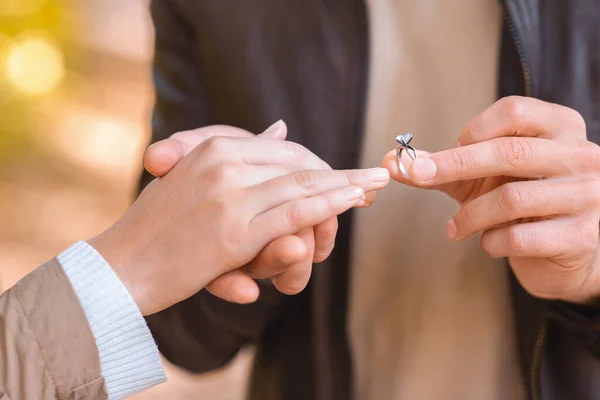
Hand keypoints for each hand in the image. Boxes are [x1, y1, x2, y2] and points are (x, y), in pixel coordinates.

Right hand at [92, 130, 388, 314]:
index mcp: (215, 148)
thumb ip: (238, 150)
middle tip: (374, 176)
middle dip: (340, 172)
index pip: (282, 150)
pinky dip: (329, 205)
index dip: (318, 161)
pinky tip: (353, 201)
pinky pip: (294, 212)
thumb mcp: (194, 175)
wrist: (120, 265)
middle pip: (299, 164)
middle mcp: (225, 163)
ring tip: (374, 186)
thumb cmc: (157, 227)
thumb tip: (280, 127)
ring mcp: (231, 195)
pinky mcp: (235, 231)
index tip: (344, 169)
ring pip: (303, 185)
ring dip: (345, 186)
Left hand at [385, 96, 599, 303]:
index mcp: (560, 127)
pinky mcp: (582, 235)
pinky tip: (487, 243)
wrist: (561, 252)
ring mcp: (589, 195)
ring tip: (453, 228)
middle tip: (419, 176)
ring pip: (512, 198)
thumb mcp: (480, 178)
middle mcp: (582, 155)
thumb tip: (389, 163)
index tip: (447, 154)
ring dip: (470, 215)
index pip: (514, 111)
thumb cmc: (518, 203)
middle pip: (509, 151)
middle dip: (455, 165)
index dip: (472, 131)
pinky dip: (491, 242)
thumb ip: (440, 168)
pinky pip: (520, 236)